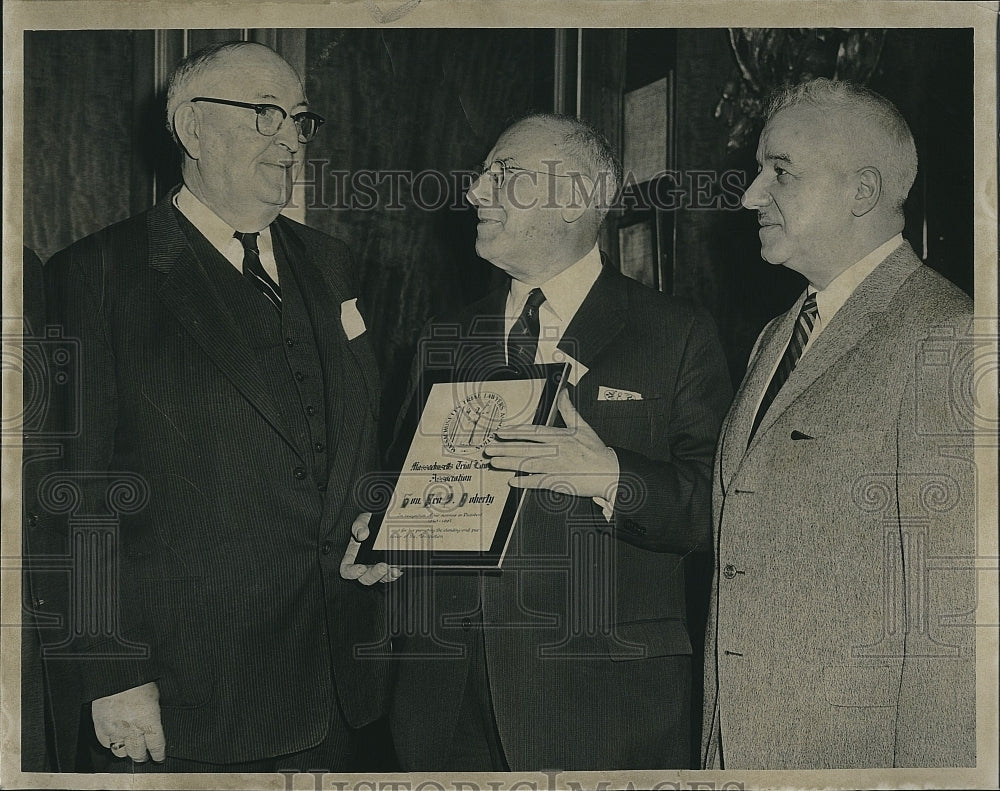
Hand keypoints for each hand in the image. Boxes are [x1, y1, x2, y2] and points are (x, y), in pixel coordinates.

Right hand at [92, 681, 165, 762]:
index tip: (159, 758)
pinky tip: (114, 741)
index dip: (158, 754)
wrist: (115, 673)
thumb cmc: (139, 679)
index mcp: (150, 721)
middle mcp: (132, 729)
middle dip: (142, 756)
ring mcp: (114, 729)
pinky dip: (110, 744)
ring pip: (120, 752)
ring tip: (129, 750)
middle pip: (138, 753)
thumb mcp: (155, 694)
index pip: (156, 746)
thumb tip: (157, 723)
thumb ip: (155, 712)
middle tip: (144, 757)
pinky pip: (105, 743)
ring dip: (126, 752)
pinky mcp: (100, 726)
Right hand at [340, 511, 402, 584]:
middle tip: (383, 567)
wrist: (385, 518)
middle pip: (365, 578)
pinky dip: (395, 574)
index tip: (361, 569)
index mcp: (353, 555)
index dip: (352, 572)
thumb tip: (362, 534)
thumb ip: (359, 526)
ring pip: (380, 578)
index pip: (346, 570)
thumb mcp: (363, 520)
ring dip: (387, 576)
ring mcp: (377, 566)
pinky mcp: (389, 566)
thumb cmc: (370, 522)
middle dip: (374, 575)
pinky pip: (391, 575)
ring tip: (394, 570)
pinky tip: (399, 569)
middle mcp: (364, 563)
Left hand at [485, 389, 618, 498]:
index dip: (515, 432)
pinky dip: (525, 482)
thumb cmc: (596, 451)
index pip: (532, 432)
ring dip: (510, 463)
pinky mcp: (559, 481)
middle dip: (505, 448)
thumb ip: (568, 410)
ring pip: (528, 464)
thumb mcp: (583, 426)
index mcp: (560, 436)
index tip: (500, 432)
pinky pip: (538, 482)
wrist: (609, 471)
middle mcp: (555, 450)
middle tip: (488, 449)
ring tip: (494, 462)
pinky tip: (512, 482)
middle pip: (525, 448)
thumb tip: (563, 392)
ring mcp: (556, 467)